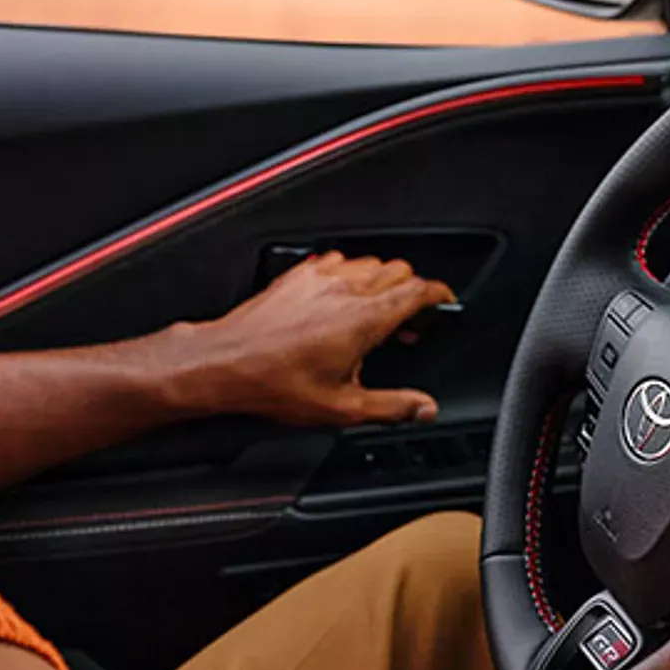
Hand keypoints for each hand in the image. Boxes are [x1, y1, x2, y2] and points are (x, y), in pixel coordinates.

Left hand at [167, 253, 454, 426]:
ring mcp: (320, 278)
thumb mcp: (343, 407)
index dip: (439, 295)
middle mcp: (345, 290)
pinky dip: (349, 275)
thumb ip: (392, 406)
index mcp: (365, 318)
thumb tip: (423, 407)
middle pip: (399, 269)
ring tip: (377, 312)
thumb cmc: (275, 383)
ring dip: (382, 281)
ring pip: (369, 262)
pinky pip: (337, 262)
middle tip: (410, 321)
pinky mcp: (297, 276)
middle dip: (413, 290)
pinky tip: (341, 300)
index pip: (419, 289)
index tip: (444, 305)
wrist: (225, 363)